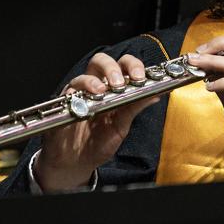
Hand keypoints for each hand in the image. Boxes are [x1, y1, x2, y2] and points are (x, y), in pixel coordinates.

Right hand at [34, 52, 156, 191]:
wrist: (77, 162)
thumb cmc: (99, 142)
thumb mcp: (121, 125)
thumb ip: (135, 107)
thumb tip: (157, 94)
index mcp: (114, 88)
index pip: (123, 66)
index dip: (133, 66)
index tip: (141, 77)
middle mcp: (97, 85)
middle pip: (102, 61)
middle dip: (113, 67)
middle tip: (120, 83)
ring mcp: (80, 92)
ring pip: (85, 74)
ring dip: (95, 81)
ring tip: (102, 91)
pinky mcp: (66, 102)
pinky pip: (71, 91)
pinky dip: (80, 94)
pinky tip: (87, 103)